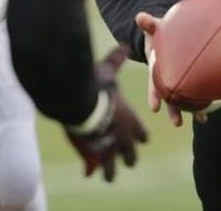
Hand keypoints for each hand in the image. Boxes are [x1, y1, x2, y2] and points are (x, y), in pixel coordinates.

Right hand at [64, 45, 148, 180]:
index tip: (138, 138)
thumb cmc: (95, 83)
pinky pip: (92, 167)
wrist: (78, 99)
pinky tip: (87, 172)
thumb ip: (117, 61)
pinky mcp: (91, 154)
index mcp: (130, 121)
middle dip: (128, 156)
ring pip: (113, 167)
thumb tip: (125, 45)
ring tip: (108, 175)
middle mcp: (122, 138)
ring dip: (110, 170)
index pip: (142, 136)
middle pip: (131, 155)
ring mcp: (107, 148)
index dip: (139, 136)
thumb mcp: (108, 70)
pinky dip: (90, 169)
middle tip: (126, 159)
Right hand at [135, 12, 207, 126]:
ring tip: (202, 120)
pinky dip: (202, 103)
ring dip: (190, 111)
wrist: (169, 36)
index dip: (154, 96)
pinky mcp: (189, 80)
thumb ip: (149, 24)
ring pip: (184, 99)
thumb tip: (139, 16)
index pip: (154, 84)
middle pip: (169, 97)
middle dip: (173, 110)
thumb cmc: (161, 33)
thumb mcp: (155, 28)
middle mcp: (167, 79)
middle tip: (177, 122)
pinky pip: (196, 93)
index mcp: (157, 70)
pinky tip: (209, 114)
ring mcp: (178, 81)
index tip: (154, 108)